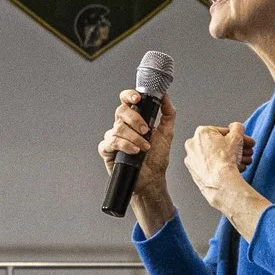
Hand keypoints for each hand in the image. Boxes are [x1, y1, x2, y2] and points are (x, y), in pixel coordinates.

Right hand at [99, 87, 177, 229]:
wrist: (151, 179)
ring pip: (118, 127)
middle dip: (135, 119)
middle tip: (146, 131)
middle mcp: (122, 125)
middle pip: (121, 111)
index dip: (129, 95)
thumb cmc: (157, 158)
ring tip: (144, 147)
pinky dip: (125, 145)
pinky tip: (134, 151)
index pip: (126, 100)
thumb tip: (165, 96)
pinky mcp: (107, 150)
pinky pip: (111, 142)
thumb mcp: (167, 133)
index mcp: (134, 119)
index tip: (138, 99)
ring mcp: (113, 137)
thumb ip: (168, 114)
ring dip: (134, 137)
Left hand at [182, 122, 256, 214]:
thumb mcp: (237, 137)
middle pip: (219, 145)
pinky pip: (211, 167)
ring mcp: (192, 161)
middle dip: (235, 149)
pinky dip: (221, 168)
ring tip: (243, 163)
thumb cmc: (225, 160)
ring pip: (215, 157)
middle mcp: (193, 145)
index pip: (224, 132)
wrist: (220, 183)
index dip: (238, 138)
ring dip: (231, 159)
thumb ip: (237, 128)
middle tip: (246, 152)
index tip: (245, 142)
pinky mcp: (195, 174)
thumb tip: (236, 127)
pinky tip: (233, 170)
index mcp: (201, 132)